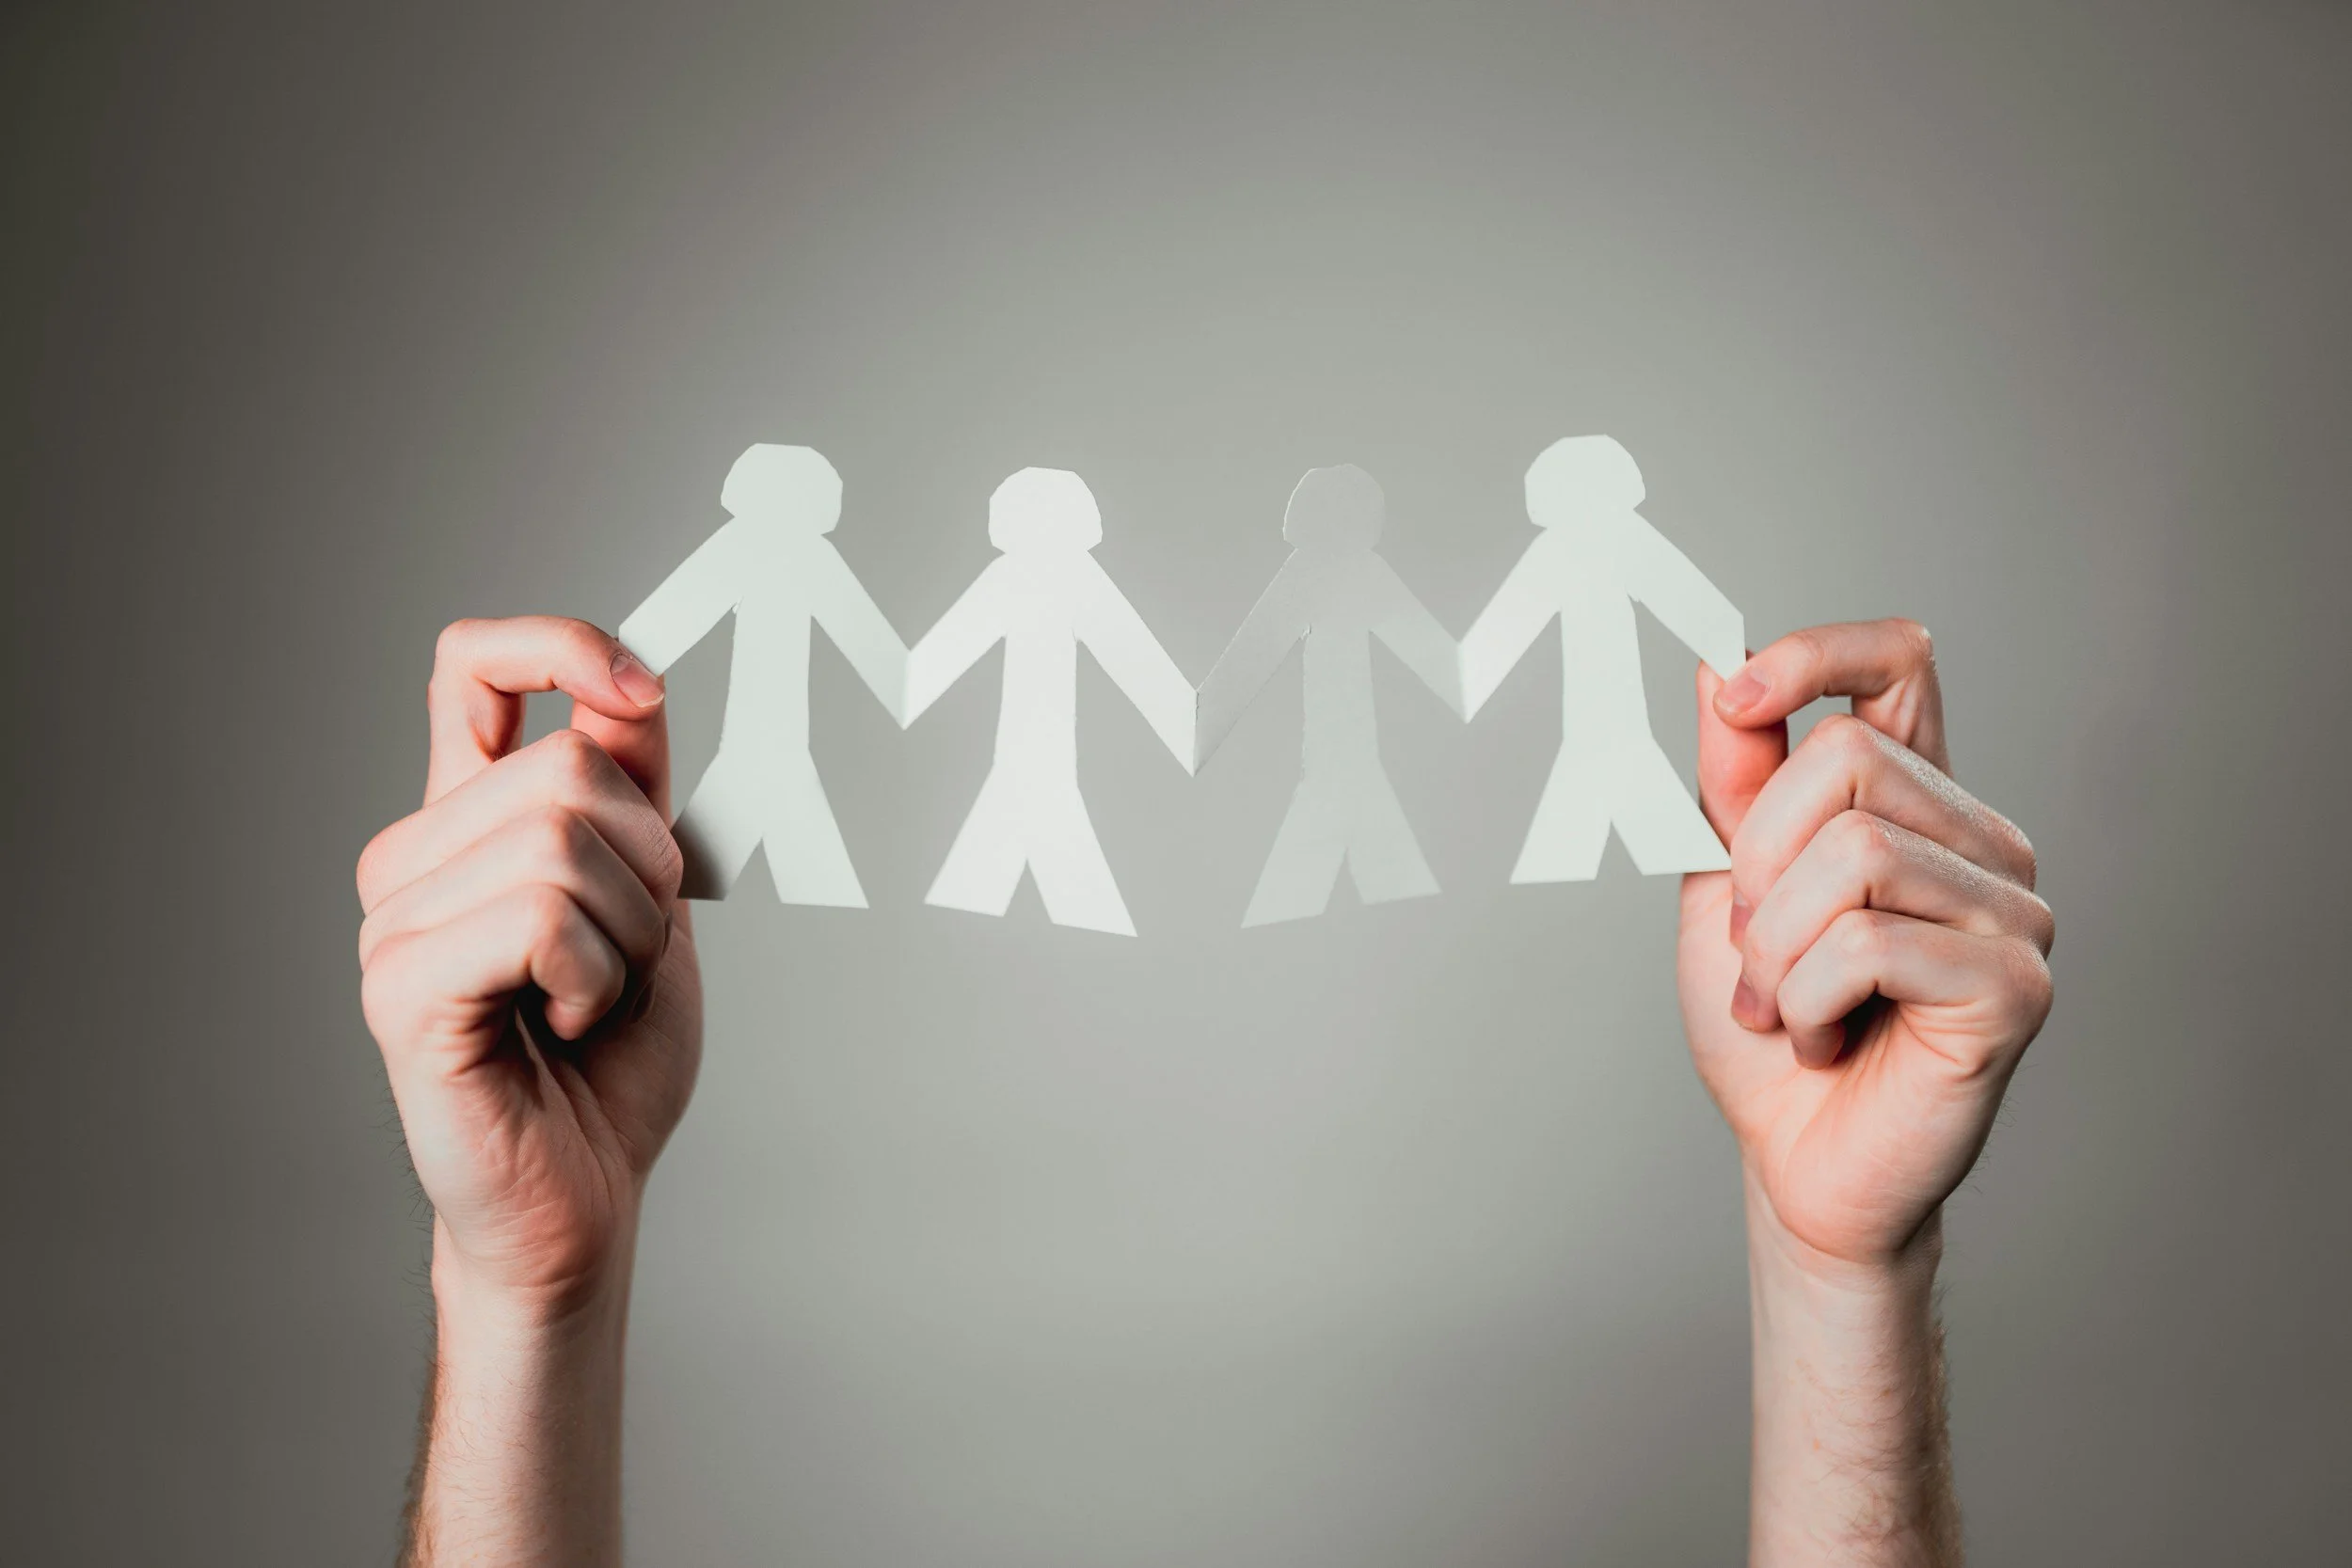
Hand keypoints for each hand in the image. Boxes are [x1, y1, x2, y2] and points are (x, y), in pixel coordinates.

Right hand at [357, 616, 703, 1310]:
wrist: (585, 1196)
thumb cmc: (611, 1062)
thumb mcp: (650, 899)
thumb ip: (633, 794)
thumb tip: (633, 687)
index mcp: (470, 822)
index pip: (473, 667)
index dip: (558, 647)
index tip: (638, 694)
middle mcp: (416, 856)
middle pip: (570, 766)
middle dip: (653, 866)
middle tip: (632, 954)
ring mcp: (395, 919)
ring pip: (563, 841)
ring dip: (632, 934)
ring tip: (595, 997)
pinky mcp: (402, 989)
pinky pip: (539, 919)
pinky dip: (595, 976)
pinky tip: (565, 1023)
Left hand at [1678, 619, 2052, 1272]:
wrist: (1795, 1162)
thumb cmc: (1765, 1030)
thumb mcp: (1723, 889)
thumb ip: (1730, 784)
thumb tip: (1719, 669)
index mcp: (1913, 802)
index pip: (1901, 663)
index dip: (1819, 654)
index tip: (1737, 697)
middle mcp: (1980, 841)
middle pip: (1846, 758)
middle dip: (1756, 861)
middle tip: (1752, 950)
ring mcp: (2013, 911)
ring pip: (1854, 853)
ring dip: (1776, 948)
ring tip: (1785, 1007)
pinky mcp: (2015, 986)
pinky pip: (1872, 943)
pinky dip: (1808, 999)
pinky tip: (1826, 1040)